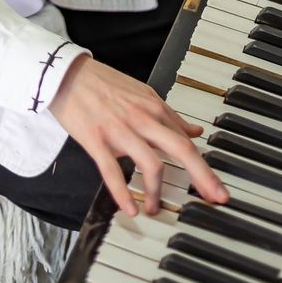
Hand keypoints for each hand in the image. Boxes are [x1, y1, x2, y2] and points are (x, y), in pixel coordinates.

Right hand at [49, 54, 228, 215]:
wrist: (66, 73)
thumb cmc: (102, 84)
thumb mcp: (141, 93)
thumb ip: (168, 114)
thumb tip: (194, 131)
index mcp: (153, 107)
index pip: (186, 141)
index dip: (205, 168)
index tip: (216, 189)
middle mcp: (141, 118)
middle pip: (180, 149)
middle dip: (202, 176)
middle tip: (214, 199)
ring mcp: (118, 129)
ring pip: (150, 163)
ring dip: (156, 192)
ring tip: (154, 208)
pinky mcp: (95, 139)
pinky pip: (111, 170)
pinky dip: (121, 193)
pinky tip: (128, 209)